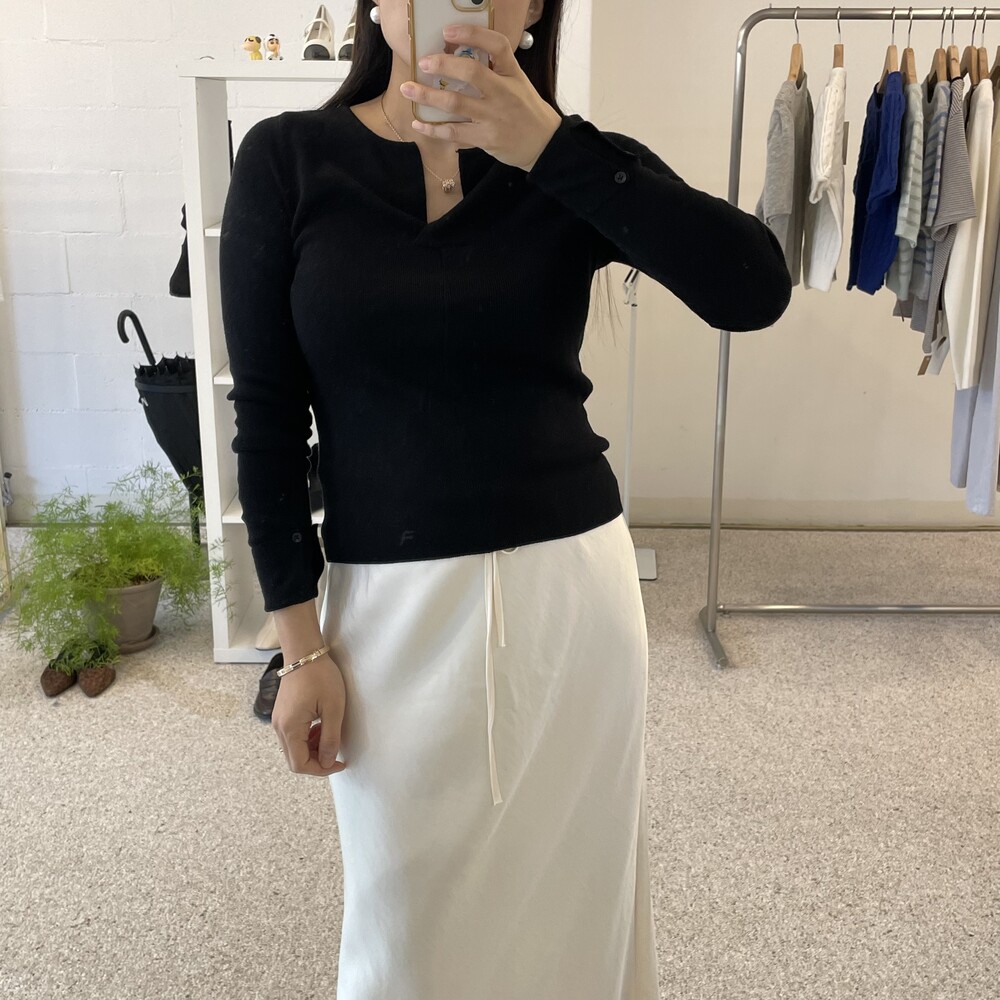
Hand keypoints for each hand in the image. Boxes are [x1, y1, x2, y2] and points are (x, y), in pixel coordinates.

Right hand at [271, 654, 347, 775]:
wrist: (305, 652)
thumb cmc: (321, 676)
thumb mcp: (333, 708)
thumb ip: (331, 738)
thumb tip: (327, 762)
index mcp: (290, 728)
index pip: (300, 765)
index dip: (321, 769)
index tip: (340, 763)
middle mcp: (279, 727)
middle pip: (295, 760)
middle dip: (317, 761)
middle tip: (336, 750)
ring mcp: (278, 720)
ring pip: (294, 749)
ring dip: (313, 750)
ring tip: (330, 735)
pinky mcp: (282, 714)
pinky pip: (293, 736)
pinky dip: (308, 739)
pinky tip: (321, 727)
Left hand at [400, 22, 561, 171]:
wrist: (543, 144)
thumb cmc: (525, 110)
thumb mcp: (517, 83)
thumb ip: (494, 70)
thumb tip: (457, 58)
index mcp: (512, 74)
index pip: (497, 45)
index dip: (472, 34)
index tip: (448, 31)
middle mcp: (504, 93)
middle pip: (471, 72)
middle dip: (443, 64)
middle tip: (423, 63)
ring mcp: (494, 117)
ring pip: (456, 103)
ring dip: (428, 95)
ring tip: (408, 88)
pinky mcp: (486, 139)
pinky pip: (455, 132)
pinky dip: (433, 128)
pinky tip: (418, 123)